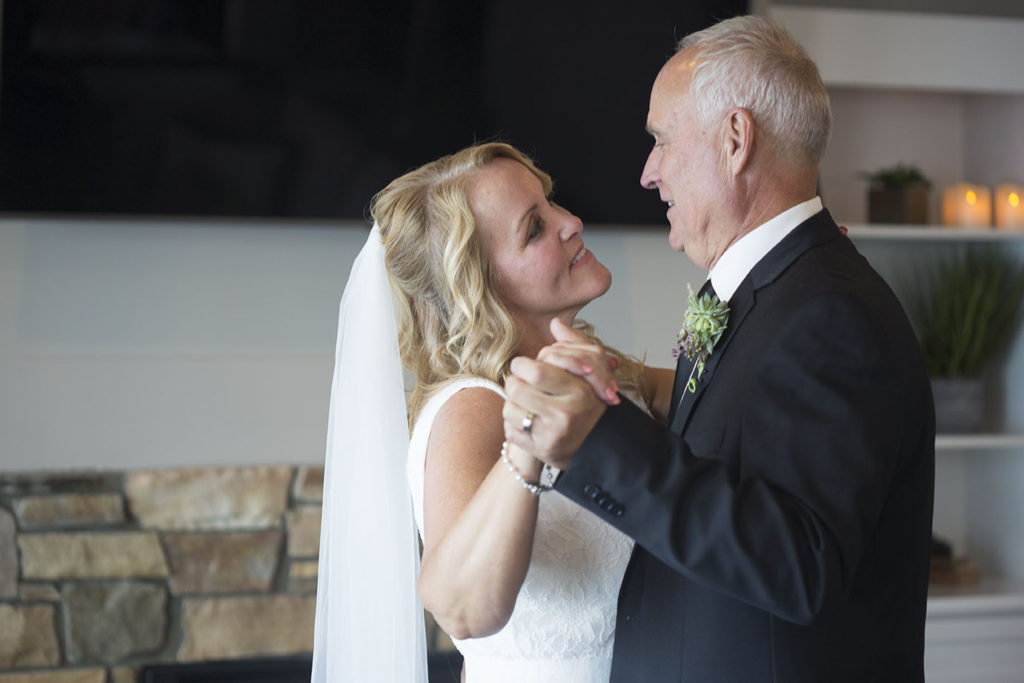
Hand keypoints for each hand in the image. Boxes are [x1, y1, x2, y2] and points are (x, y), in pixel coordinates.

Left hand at [503, 319, 615, 468]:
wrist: (598, 446)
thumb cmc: (591, 403)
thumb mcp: (590, 372)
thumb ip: (575, 345)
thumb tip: (556, 323)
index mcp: (579, 390)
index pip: (535, 370)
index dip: (522, 365)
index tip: (523, 366)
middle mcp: (566, 413)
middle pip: (516, 388)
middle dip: (513, 382)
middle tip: (519, 381)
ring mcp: (552, 434)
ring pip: (509, 409)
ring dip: (512, 403)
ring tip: (524, 403)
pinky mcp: (541, 451)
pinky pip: (510, 431)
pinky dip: (513, 424)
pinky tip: (527, 421)